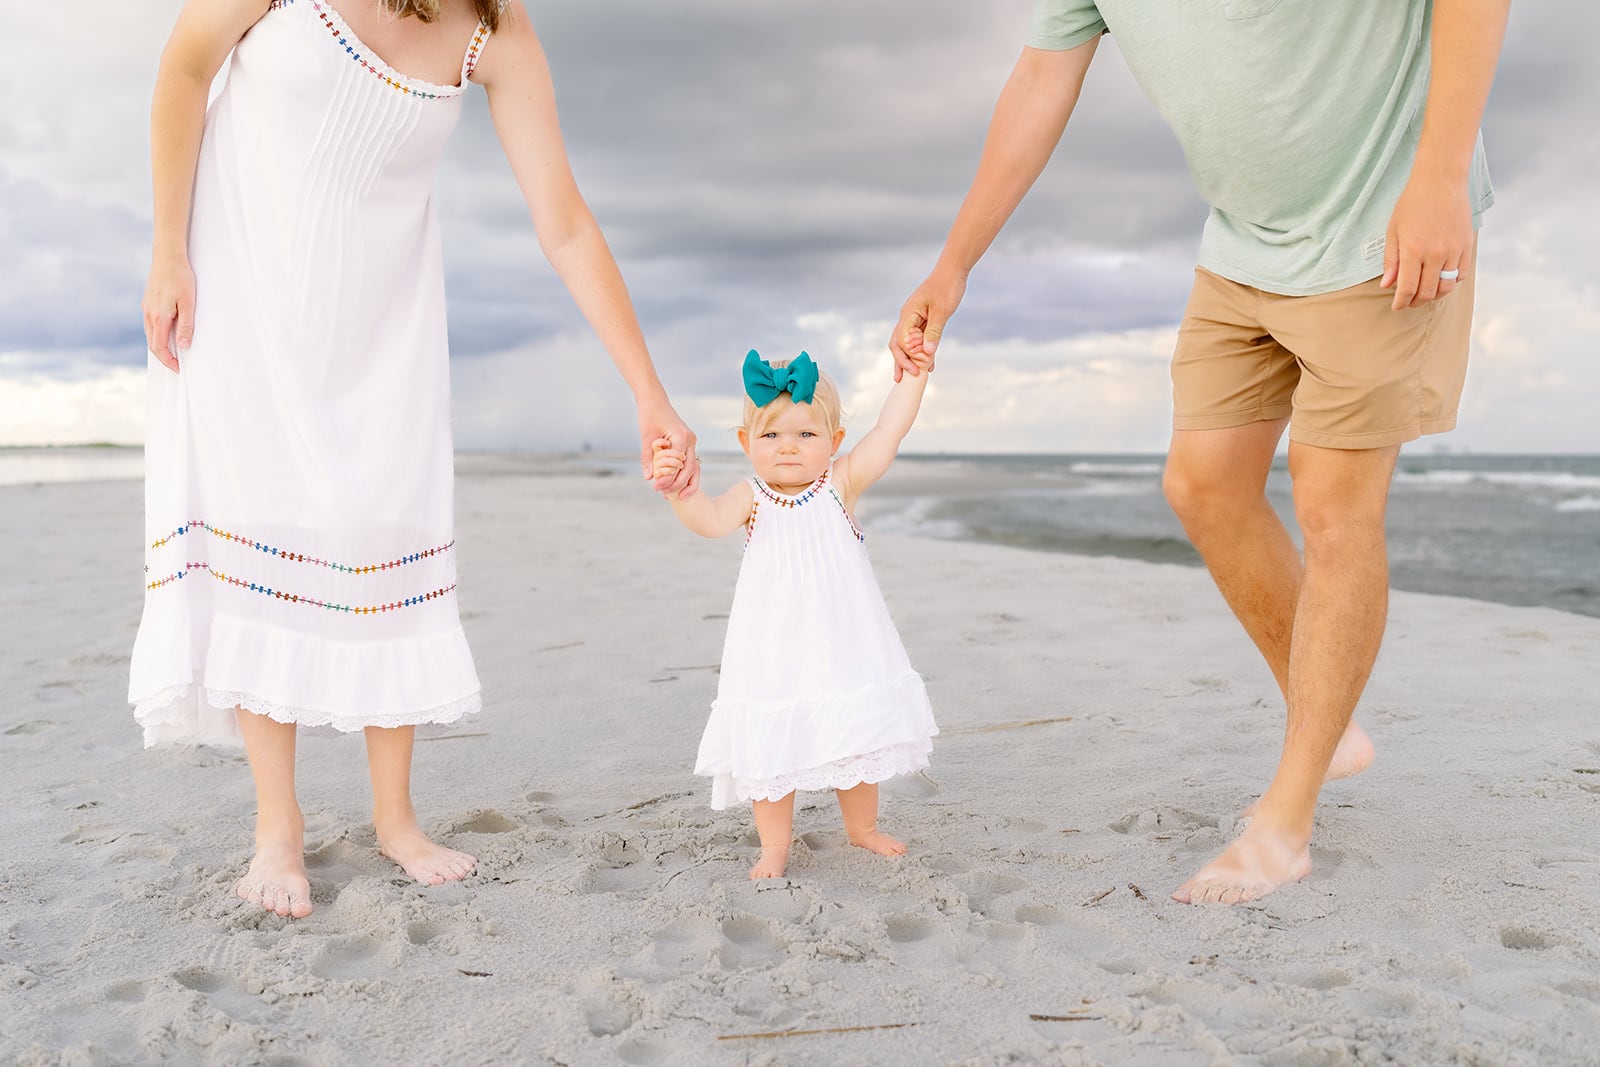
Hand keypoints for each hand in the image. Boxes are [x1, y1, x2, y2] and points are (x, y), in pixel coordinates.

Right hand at [142, 256, 195, 372]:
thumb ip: (186, 325)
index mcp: (158, 317)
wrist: (167, 258)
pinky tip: (166, 336)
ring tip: (173, 354)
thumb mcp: (188, 303)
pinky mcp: (147, 303)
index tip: (178, 369)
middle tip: (176, 366)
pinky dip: (157, 335)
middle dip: (163, 357)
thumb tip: (184, 346)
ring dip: (159, 347)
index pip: (159, 347)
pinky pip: (150, 325)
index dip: (168, 361)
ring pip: (150, 334)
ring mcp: (146, 308)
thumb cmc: (181, 278)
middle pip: (152, 344)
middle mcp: (148, 315)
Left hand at [637, 397, 698, 497]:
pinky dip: (686, 475)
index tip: (657, 488)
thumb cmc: (649, 416)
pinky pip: (690, 463)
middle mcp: (690, 440)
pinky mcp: (688, 444)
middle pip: (690, 469)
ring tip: (678, 498)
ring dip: (687, 483)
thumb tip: (649, 478)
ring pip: (694, 468)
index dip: (668, 478)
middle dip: (678, 484)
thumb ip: (648, 458)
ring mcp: (691, 442)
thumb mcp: (646, 438)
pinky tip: (677, 487)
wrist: (655, 402)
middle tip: (665, 495)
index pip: (677, 463)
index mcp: (681, 436)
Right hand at [889, 265, 966, 380]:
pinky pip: (919, 339)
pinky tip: (929, 363)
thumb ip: (934, 332)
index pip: (901, 340)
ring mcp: (914, 318)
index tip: (920, 367)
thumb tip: (927, 354)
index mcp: (908, 314)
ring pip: (906, 343)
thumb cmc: (947, 287)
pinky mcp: (923, 319)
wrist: (953, 271)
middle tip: (902, 379)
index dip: (908, 356)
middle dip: (900, 362)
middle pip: (897, 344)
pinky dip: (922, 351)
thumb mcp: (942, 311)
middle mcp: (907, 317)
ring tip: (909, 377)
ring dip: (907, 359)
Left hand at [1379, 171, 1472, 310]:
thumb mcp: (1393, 231)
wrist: (1440, 181)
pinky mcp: (1467, 246)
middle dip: (1415, 302)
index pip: (1407, 289)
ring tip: (1424, 293)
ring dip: (1434, 295)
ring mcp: (1454, 251)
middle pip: (1427, 293)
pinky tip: (1440, 280)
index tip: (1397, 307)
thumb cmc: (1412, 204)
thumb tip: (1387, 286)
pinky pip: (1461, 275)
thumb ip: (1390, 261)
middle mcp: (1435, 254)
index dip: (1400, 302)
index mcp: (1413, 251)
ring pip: (1446, 287)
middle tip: (1408, 301)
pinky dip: (1450, 283)